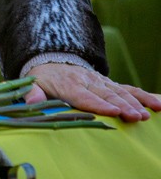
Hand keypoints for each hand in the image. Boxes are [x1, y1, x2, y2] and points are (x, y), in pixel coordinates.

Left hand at [24, 63, 160, 121]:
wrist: (52, 61)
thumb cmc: (42, 81)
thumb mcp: (31, 85)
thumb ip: (31, 94)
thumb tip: (30, 102)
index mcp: (68, 84)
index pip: (84, 96)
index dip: (98, 104)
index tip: (113, 112)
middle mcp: (87, 81)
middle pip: (107, 95)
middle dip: (123, 106)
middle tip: (138, 117)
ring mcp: (100, 82)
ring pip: (121, 91)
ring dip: (137, 102)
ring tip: (150, 112)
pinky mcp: (109, 84)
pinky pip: (129, 89)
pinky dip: (145, 95)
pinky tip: (159, 103)